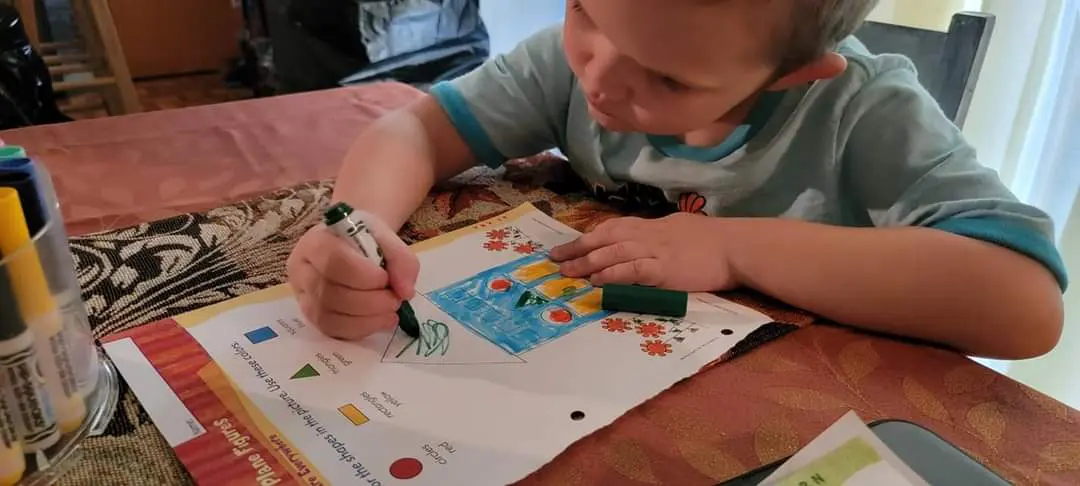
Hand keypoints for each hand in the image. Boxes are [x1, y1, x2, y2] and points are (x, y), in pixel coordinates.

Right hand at [286, 211, 418, 339]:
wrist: (354, 246)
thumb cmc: (365, 239)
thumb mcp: (385, 237)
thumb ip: (400, 258)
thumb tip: (405, 292)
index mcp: (315, 242)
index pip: (333, 262)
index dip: (363, 276)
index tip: (386, 278)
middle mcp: (301, 270)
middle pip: (330, 294)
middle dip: (370, 302)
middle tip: (395, 299)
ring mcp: (304, 297)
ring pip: (328, 317)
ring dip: (367, 319)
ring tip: (390, 311)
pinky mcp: (312, 318)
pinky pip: (332, 332)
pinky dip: (361, 330)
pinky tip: (380, 321)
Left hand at [549, 213, 736, 291]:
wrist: (736, 247)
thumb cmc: (714, 240)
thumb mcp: (680, 229)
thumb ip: (659, 234)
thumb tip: (643, 240)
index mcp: (652, 226)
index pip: (612, 228)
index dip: (588, 237)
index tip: (570, 245)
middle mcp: (648, 235)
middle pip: (605, 238)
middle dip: (578, 248)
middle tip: (555, 258)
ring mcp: (655, 251)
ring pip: (613, 253)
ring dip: (588, 262)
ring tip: (567, 271)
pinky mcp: (664, 269)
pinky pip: (632, 270)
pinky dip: (612, 274)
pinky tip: (597, 280)